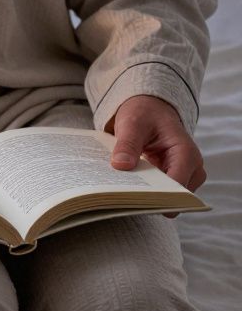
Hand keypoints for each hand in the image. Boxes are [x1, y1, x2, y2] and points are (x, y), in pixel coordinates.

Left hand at [108, 95, 205, 214]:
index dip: (157, 195)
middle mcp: (191, 168)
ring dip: (145, 197)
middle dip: (149, 198)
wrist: (150, 112)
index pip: (177, 184)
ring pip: (167, 198)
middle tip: (119, 197)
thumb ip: (127, 144)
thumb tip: (121, 165)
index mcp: (186, 153)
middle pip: (173, 195)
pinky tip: (124, 189)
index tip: (133, 199)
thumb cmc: (145, 115)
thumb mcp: (132, 124)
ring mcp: (184, 176)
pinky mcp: (172, 180)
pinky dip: (144, 192)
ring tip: (119, 192)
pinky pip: (160, 193)